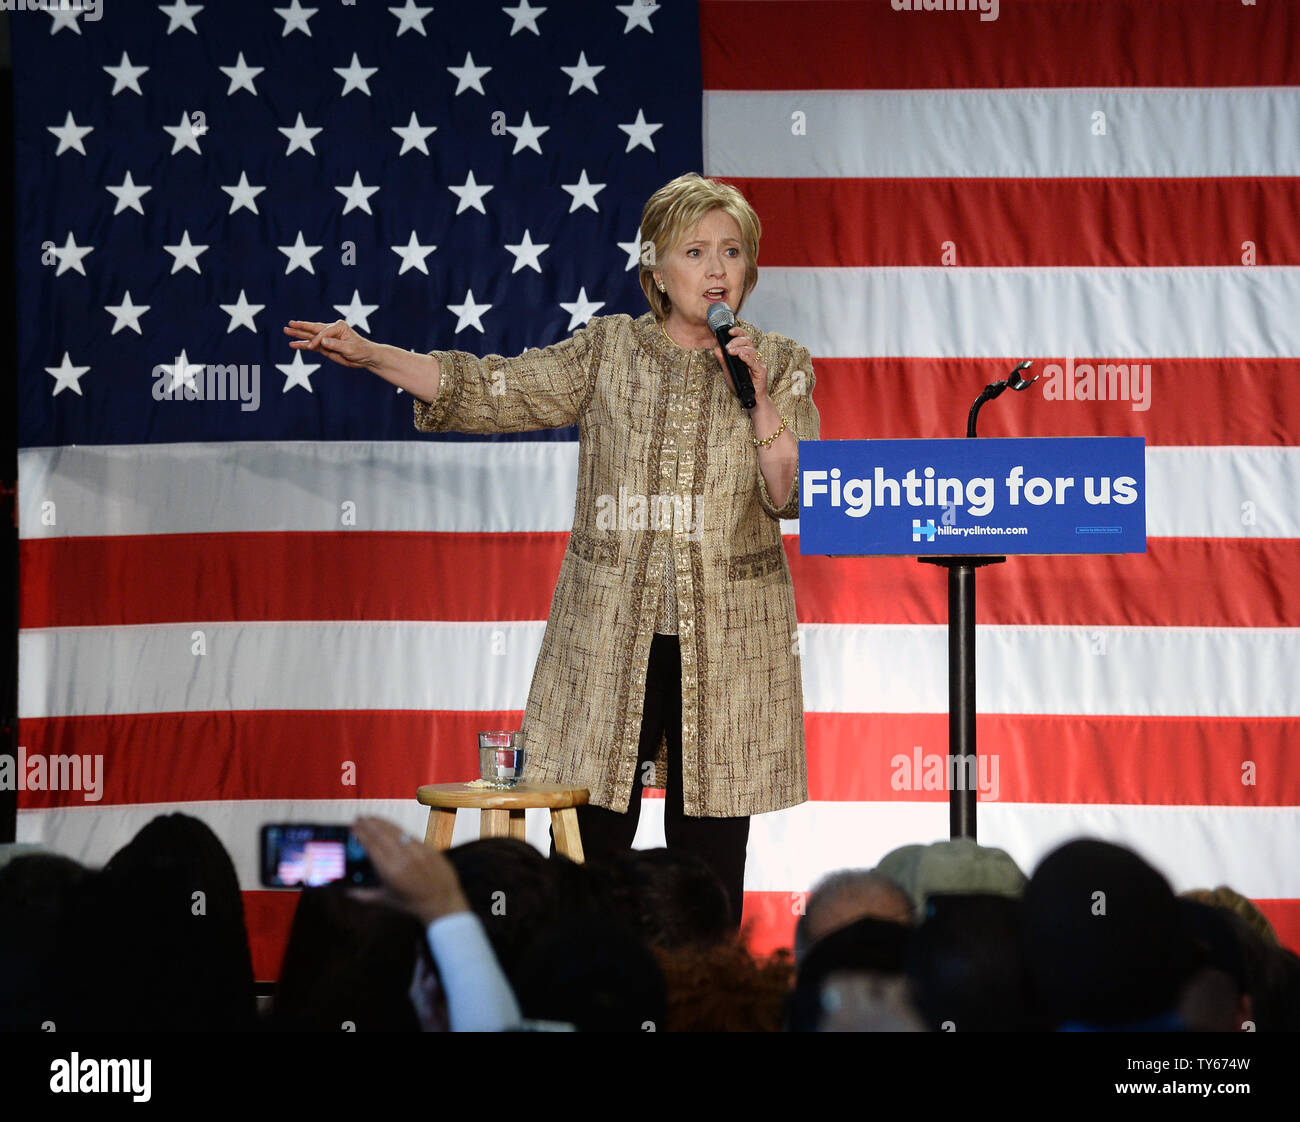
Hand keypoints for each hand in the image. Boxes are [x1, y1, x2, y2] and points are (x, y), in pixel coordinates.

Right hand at [283, 318, 374, 368]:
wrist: (366, 357)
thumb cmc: (361, 350)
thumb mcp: (350, 348)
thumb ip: (336, 344)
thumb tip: (323, 341)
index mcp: (338, 326)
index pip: (323, 332)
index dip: (316, 340)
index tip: (311, 347)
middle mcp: (331, 330)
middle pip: (313, 328)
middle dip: (300, 327)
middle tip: (289, 324)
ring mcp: (327, 338)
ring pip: (310, 336)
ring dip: (299, 334)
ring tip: (286, 331)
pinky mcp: (325, 346)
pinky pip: (312, 345)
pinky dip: (303, 345)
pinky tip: (293, 344)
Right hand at [348, 816, 469, 925]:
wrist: (441, 901)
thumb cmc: (411, 903)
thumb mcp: (385, 900)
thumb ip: (364, 895)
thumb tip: (348, 891)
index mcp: (390, 871)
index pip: (371, 845)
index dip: (361, 834)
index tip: (353, 826)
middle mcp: (403, 858)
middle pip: (381, 834)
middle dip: (368, 824)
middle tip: (358, 818)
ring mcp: (417, 850)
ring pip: (395, 830)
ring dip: (381, 822)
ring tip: (371, 818)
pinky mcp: (428, 847)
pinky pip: (409, 834)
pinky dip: (396, 828)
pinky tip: (389, 826)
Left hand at [713, 326, 768, 402]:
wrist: (751, 399)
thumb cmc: (742, 385)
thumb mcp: (729, 371)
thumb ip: (723, 361)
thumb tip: (716, 349)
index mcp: (747, 354)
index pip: (744, 338)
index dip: (738, 332)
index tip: (729, 331)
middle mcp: (754, 357)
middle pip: (748, 342)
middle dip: (736, 341)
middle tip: (728, 347)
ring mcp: (758, 363)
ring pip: (751, 350)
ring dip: (739, 349)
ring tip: (731, 352)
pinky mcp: (761, 371)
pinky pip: (754, 362)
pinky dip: (747, 358)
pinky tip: (741, 356)